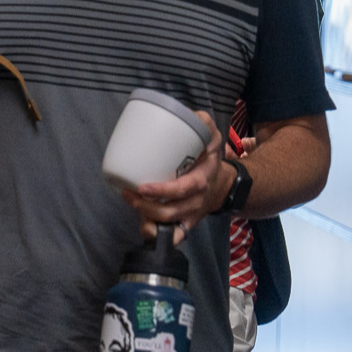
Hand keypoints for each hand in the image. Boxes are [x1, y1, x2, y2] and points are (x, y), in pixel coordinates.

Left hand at [118, 111, 227, 245]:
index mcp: (202, 179)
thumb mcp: (212, 135)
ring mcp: (191, 214)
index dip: (163, 192)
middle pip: (171, 211)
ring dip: (146, 218)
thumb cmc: (209, 155)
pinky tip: (145, 228)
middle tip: (128, 193)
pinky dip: (158, 234)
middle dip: (146, 207)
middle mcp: (197, 201)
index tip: (142, 187)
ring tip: (130, 201)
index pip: (183, 189)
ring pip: (169, 225)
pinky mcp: (186, 222)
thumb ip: (203, 123)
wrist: (223, 183)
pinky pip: (174, 235)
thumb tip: (190, 116)